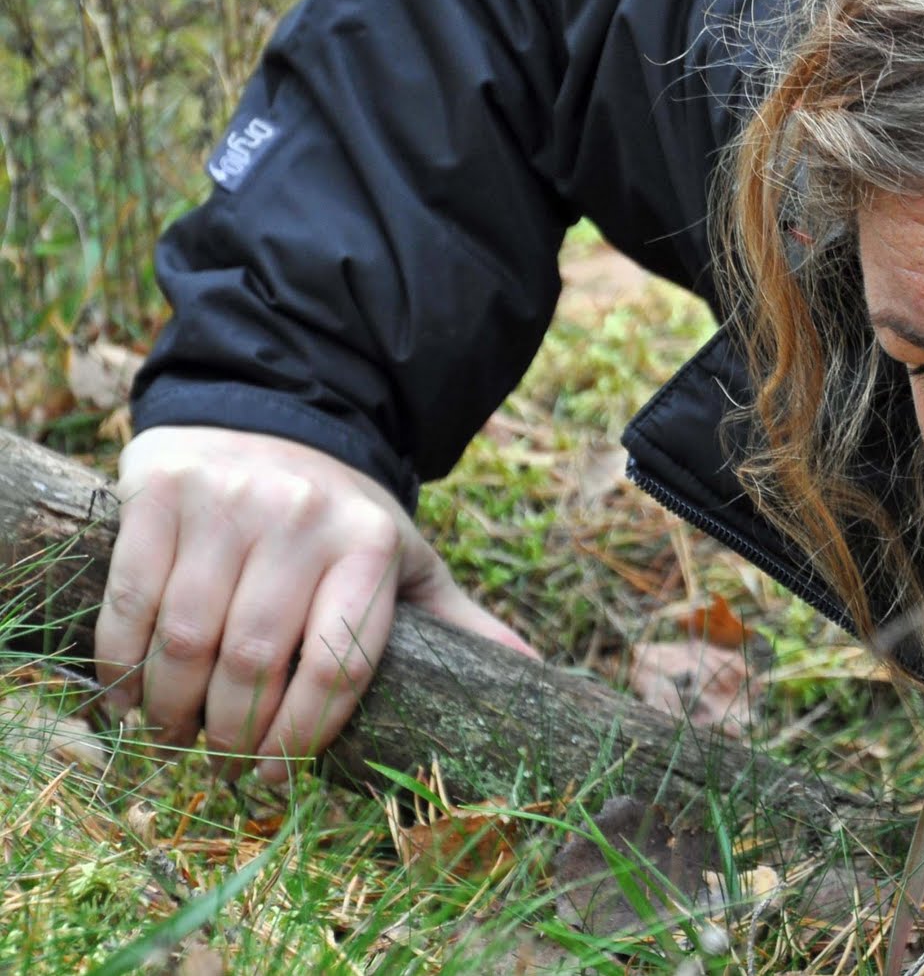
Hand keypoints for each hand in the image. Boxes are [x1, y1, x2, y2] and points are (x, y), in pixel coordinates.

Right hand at [96, 425, 535, 780]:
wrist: (272, 413)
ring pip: (188, 637)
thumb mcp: (405, 555)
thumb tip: (534, 671)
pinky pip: (132, 598)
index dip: (303, 735)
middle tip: (221, 765)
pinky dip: (123, 662)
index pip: (340, 662)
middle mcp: (303, 517)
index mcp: (370, 544)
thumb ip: (456, 617)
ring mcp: (230, 501)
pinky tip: (130, 697)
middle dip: (231, 734)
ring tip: (176, 738)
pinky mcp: (164, 492)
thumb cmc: (342, 514)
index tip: (278, 776)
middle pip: (255, 659)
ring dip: (173, 710)